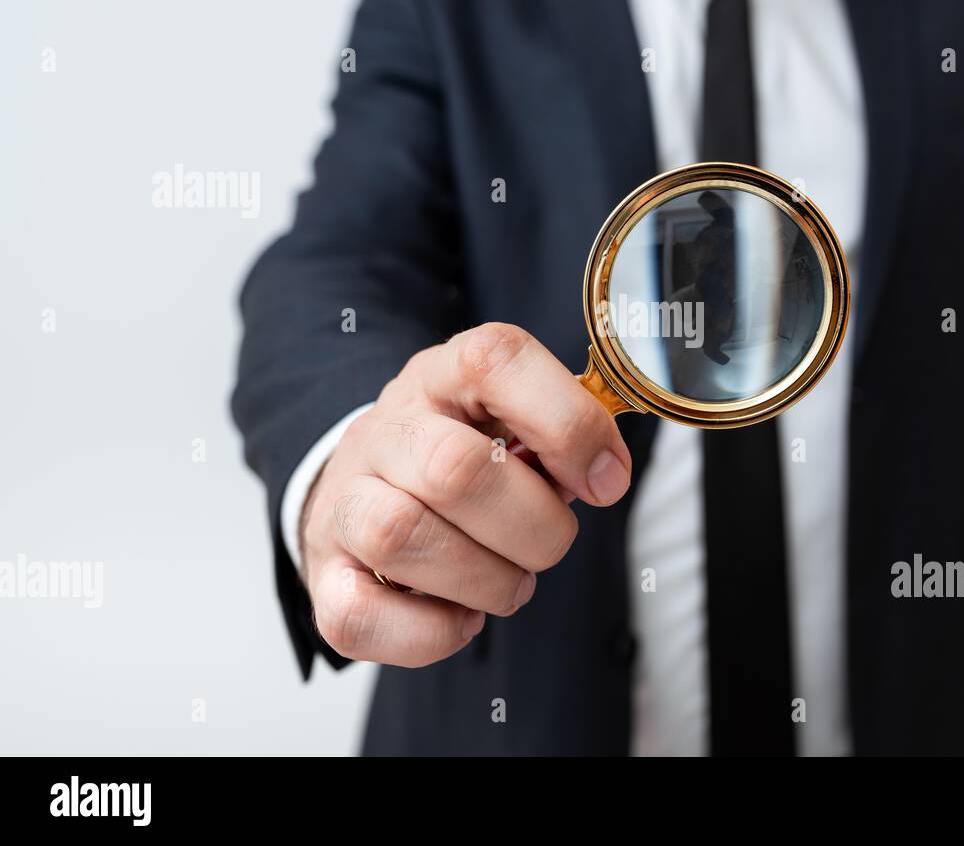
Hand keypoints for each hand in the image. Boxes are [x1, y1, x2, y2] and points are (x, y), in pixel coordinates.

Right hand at [300, 323, 631, 666]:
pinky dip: (432, 632)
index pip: (497, 361)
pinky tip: (461, 616)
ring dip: (485, 580)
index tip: (606, 480)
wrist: (366, 485)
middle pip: (453, 468)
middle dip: (533, 526)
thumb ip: (562, 437)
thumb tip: (601, 475)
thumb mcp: (514, 421)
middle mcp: (386, 429)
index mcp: (444, 376)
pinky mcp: (325, 573)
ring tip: (509, 582)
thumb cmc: (462, 454)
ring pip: (400, 535)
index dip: (567, 423)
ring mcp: (344, 500)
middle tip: (550, 543)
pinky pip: (359, 616)